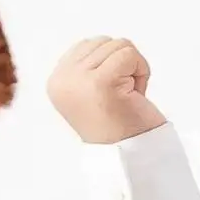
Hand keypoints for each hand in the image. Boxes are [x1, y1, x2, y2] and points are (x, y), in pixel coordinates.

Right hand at [47, 36, 167, 142]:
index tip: (111, 96)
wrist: (134, 157)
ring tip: (128, 97)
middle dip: (123, 66)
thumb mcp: (92, 93)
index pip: (88, 45)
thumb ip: (88, 67)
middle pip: (104, 42)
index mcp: (56, 81)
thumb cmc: (121, 127)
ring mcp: (80, 80)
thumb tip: (98, 42)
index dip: (110, 65)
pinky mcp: (102, 82)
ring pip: (119, 45)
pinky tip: (137, 95)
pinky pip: (130, 54)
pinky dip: (142, 71)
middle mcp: (62, 79)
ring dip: (134, 70)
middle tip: (123, 97)